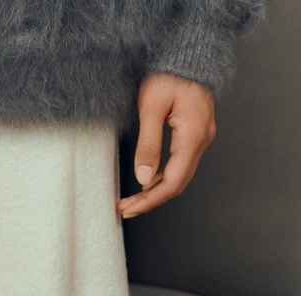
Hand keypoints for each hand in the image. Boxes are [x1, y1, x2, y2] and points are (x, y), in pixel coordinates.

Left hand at [117, 73, 216, 218]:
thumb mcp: (151, 108)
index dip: (150, 199)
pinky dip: (161, 177)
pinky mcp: (195, 134)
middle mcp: (202, 140)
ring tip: (131, 200)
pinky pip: (180, 164)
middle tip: (125, 209)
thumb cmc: (168, 75)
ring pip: (179, 176)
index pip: (172, 181)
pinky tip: (145, 182)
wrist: (187, 55)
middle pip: (177, 183)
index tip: (129, 207)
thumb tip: (143, 177)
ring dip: (155, 191)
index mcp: (193, 135)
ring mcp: (201, 138)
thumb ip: (148, 144)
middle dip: (150, 200)